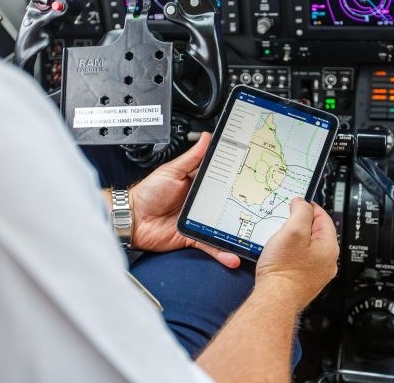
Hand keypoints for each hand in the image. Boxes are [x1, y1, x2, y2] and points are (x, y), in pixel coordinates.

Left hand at [128, 132, 240, 268]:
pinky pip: (210, 245)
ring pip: (221, 227)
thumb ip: (191, 157)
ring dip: (235, 233)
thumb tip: (207, 138)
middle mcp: (200, 202)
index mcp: (196, 183)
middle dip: (242, 207)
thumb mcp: (171, 171)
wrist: (132, 219)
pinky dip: (221, 252)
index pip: (221, 180)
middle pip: (226, 204)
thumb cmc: (148, 193)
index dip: (236, 179)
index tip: (252, 177)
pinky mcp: (193, 237)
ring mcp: (198, 220)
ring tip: (251, 237)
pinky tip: (232, 256)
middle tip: (261, 208)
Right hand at [255, 198, 338, 310]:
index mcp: (329, 247)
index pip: (323, 217)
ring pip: (307, 247)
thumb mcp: (292, 231)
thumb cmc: (283, 270)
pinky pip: (301, 260)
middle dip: (300, 225)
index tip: (296, 203)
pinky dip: (291, 255)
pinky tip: (280, 257)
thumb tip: (303, 203)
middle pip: (315, 232)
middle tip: (284, 224)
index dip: (308, 207)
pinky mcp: (305, 281)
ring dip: (295, 240)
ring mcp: (317, 273)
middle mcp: (327, 262)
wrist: (274, 300)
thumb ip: (301, 212)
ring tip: (280, 242)